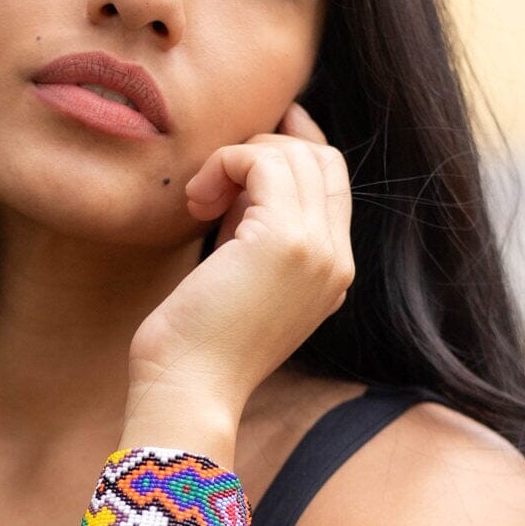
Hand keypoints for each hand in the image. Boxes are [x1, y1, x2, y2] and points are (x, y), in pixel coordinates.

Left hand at [128, 101, 354, 416]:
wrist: (188, 391)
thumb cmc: (195, 343)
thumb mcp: (237, 275)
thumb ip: (252, 227)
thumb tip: (245, 170)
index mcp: (330, 272)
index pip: (332, 181)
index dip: (297, 144)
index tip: (256, 134)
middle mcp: (336, 259)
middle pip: (320, 159)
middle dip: (262, 151)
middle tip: (212, 184)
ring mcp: (318, 249)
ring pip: (293, 154)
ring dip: (235, 159)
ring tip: (199, 202)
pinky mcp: (286, 240)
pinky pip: (263, 160)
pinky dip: (224, 163)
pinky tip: (197, 201)